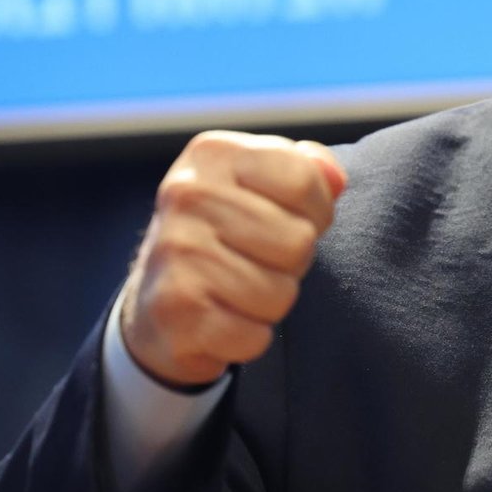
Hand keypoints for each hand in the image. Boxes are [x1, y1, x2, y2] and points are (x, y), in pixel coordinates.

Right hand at [120, 131, 347, 387]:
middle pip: (298, 240)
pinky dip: (249, 337)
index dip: (315, 211)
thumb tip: (334, 178)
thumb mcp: (261, 186)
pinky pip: (254, 336)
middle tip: (260, 261)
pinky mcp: (172, 310)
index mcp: (214, 154)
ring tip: (239, 290)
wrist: (156, 303)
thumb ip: (306, 170)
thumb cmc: (227, 236)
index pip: (303, 180)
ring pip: (280, 293)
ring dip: (272, 302)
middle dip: (293, 262)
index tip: (289, 220)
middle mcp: (187, 194)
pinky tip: (223, 320)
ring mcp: (175, 252)